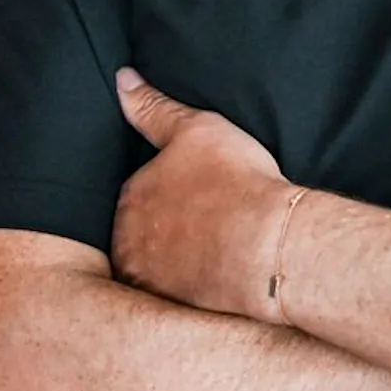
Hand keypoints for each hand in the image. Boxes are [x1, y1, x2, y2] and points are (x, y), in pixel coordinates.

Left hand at [111, 69, 291, 323]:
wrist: (268, 245)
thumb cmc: (235, 182)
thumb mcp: (195, 129)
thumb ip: (153, 107)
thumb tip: (122, 79)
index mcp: (130, 198)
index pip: (136, 193)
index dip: (166, 192)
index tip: (194, 195)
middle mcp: (129, 244)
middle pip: (140, 234)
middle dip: (164, 231)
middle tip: (203, 225)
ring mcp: (151, 282)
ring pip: (155, 268)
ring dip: (174, 262)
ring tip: (210, 253)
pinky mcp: (176, 311)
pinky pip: (177, 297)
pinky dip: (192, 288)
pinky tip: (216, 279)